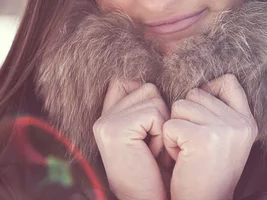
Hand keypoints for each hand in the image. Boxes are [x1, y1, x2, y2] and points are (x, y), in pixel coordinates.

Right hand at [93, 80, 169, 199]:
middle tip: (153, 146)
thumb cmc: (158, 169)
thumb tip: (158, 79)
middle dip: (161, 115)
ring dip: (163, 125)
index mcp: (108, 116)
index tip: (153, 124)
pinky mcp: (116, 130)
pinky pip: (155, 115)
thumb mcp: (150, 133)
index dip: (148, 97)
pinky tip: (151, 155)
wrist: (150, 199)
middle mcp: (103, 118)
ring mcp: (107, 123)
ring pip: (154, 98)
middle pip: (148, 88)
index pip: (126, 81)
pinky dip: (161, 134)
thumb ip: (145, 106)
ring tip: (153, 151)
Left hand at [164, 74, 257, 199]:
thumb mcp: (228, 140)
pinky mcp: (202, 138)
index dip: (208, 89)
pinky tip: (180, 159)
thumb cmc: (208, 174)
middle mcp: (239, 123)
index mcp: (248, 122)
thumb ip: (222, 112)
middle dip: (186, 116)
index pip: (229, 81)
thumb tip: (201, 85)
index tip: (199, 113)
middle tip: (193, 144)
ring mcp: (223, 129)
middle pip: (196, 93)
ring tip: (188, 151)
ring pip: (181, 106)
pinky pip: (170, 125)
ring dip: (176, 128)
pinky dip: (168, 143)